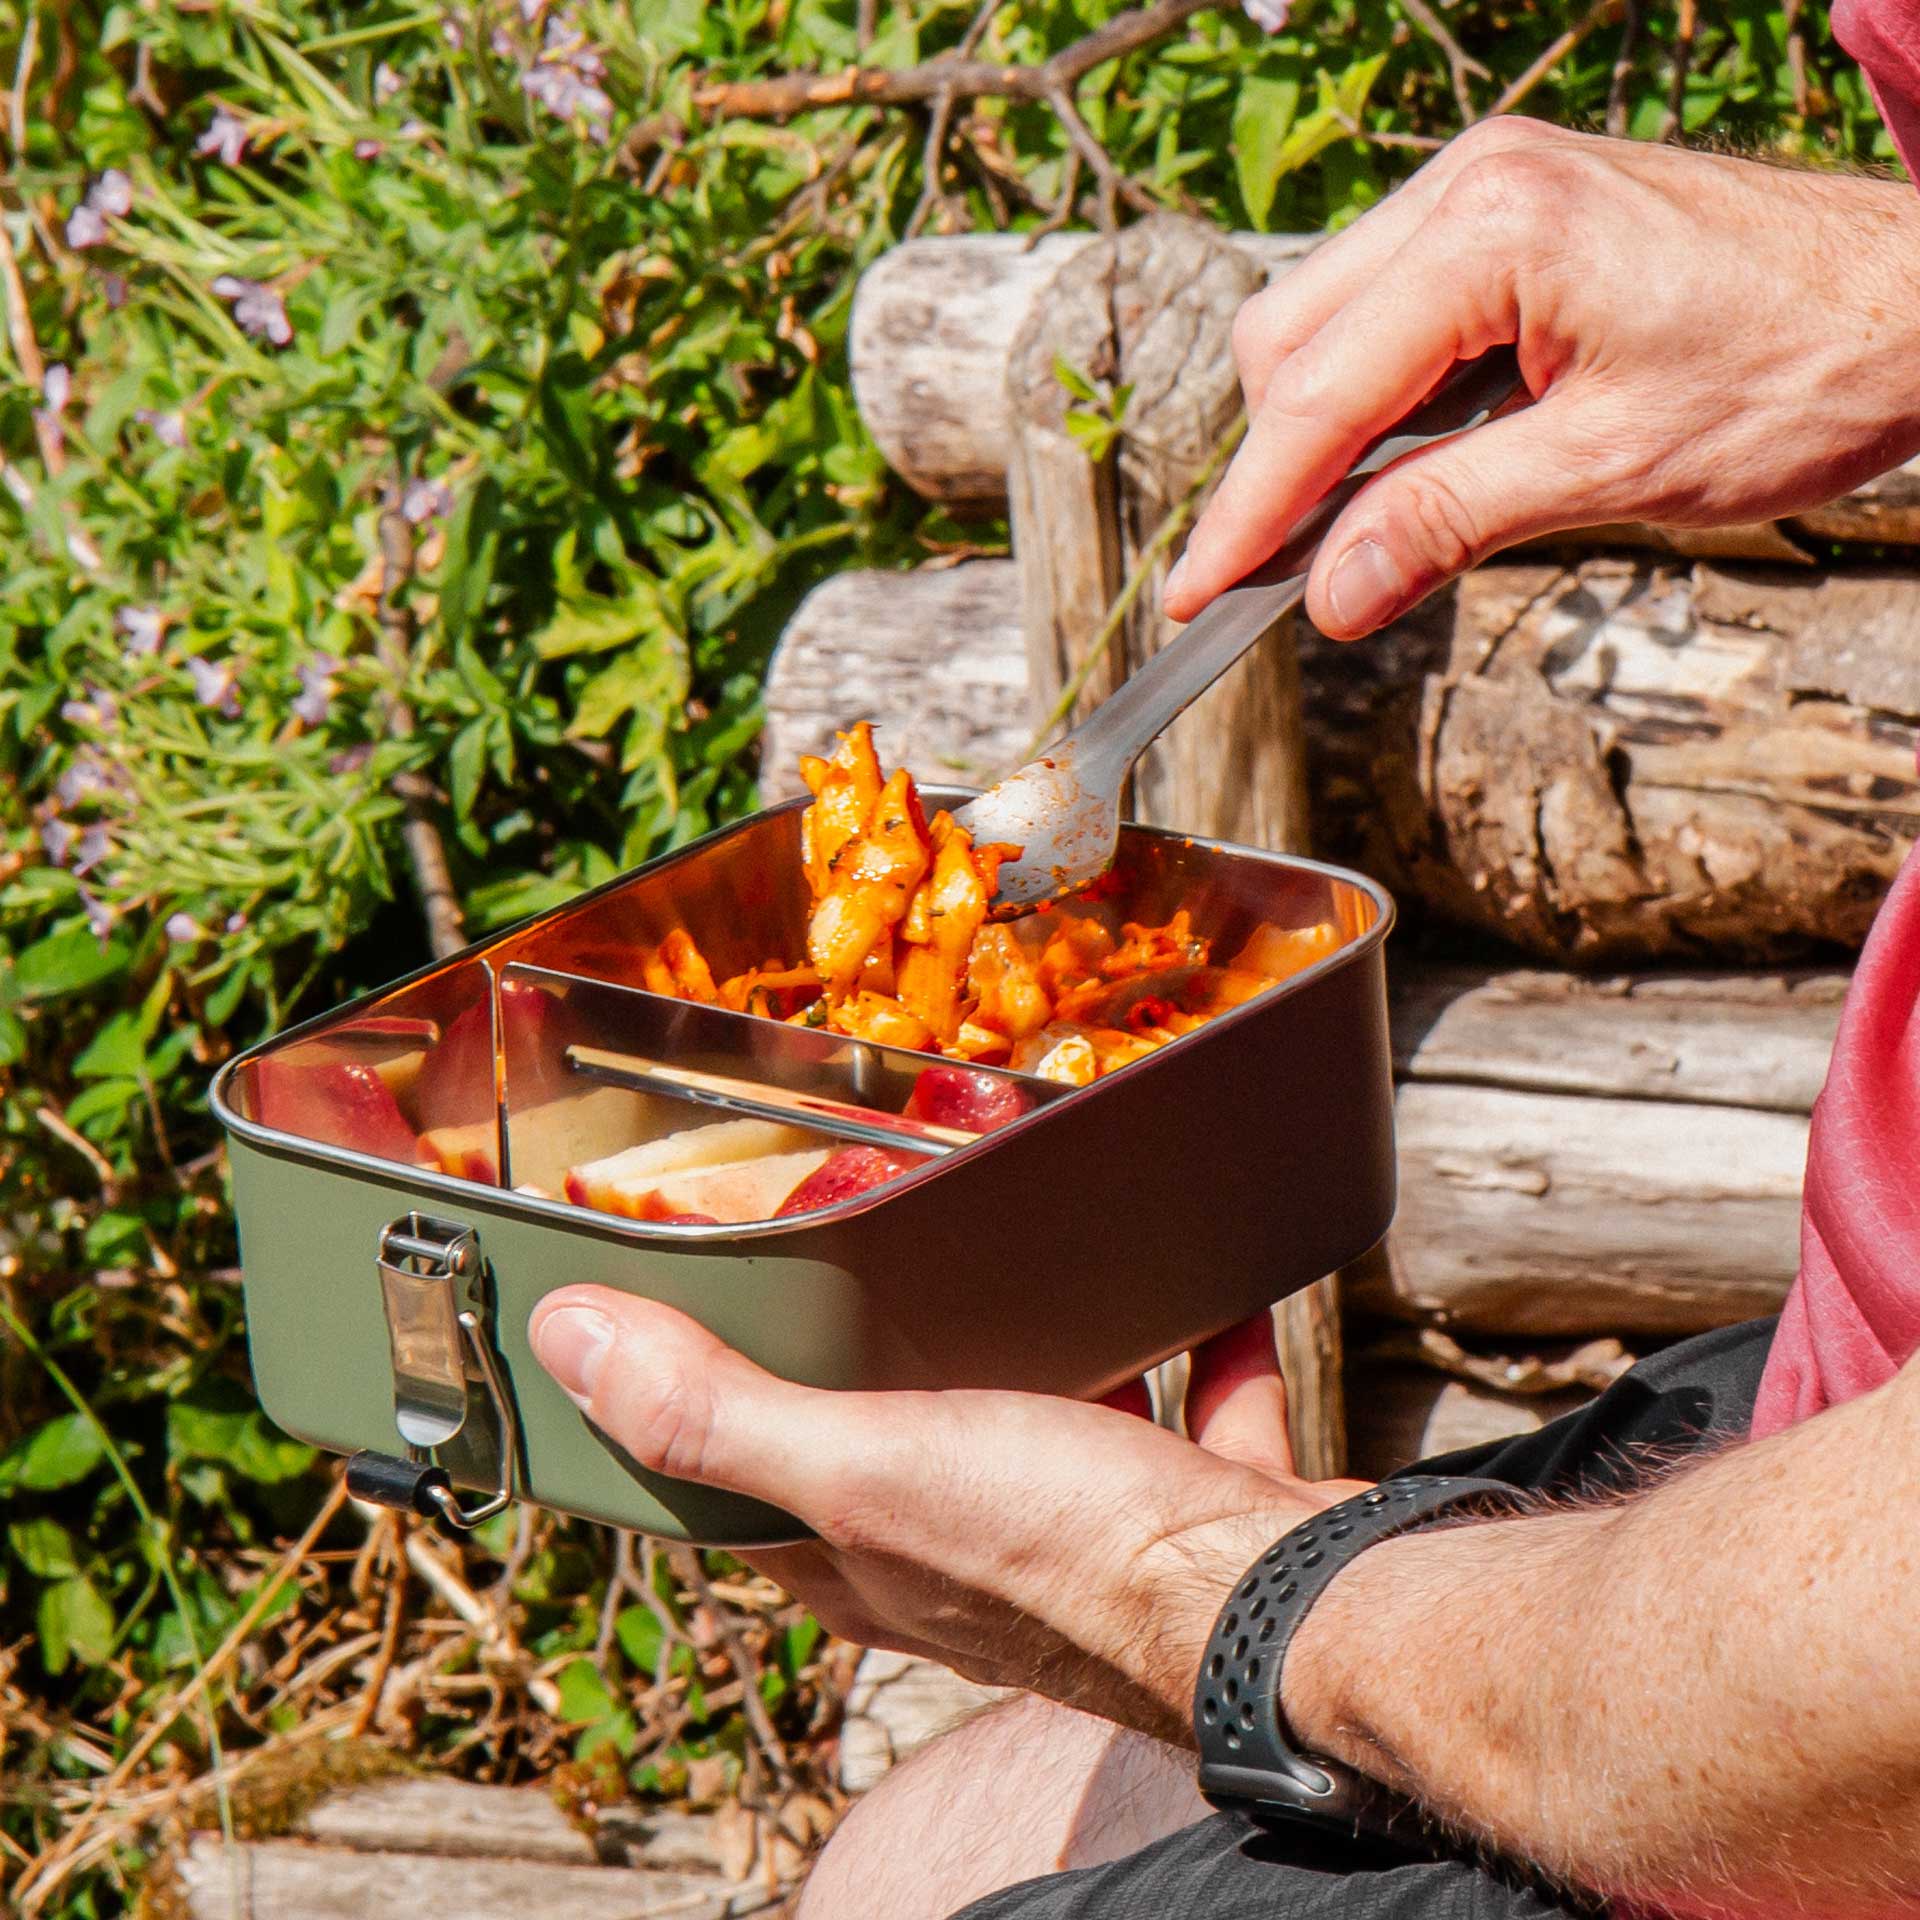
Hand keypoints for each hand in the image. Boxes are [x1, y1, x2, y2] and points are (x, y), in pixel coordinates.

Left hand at [528, 1295, 1365, 1744]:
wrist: (1290, 1615)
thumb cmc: (1065, 1556)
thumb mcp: (863, 1466)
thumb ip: (719, 1411)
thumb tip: (569, 1339)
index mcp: (863, 1551)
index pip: (740, 1479)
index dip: (696, 1400)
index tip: (678, 1303)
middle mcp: (963, 1547)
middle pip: (892, 1438)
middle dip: (872, 1350)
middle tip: (858, 1231)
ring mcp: (1083, 1526)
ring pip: (1041, 1413)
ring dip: (1030, 1340)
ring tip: (1020, 1244)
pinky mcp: (1190, 1502)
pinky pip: (1188, 1401)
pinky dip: (1189, 1339)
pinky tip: (1192, 1268)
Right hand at [1165, 119, 1919, 637]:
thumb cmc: (1799, 366)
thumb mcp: (1609, 471)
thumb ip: (1446, 524)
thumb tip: (1330, 596)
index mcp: (1491, 234)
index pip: (1314, 398)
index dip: (1245, 514)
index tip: (1194, 599)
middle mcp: (1468, 187)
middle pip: (1286, 344)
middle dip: (1277, 467)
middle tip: (1297, 578)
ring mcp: (1483, 191)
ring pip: (1321, 326)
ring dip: (1326, 435)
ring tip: (1379, 523)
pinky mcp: (1506, 216)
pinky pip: (1384, 312)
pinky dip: (1378, 399)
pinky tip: (1424, 458)